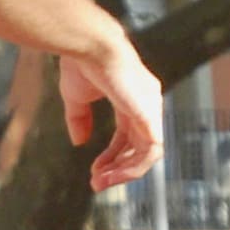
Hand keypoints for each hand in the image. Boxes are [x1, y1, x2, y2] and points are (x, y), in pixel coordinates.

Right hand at [58, 26, 163, 190]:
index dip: (112, 156)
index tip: (94, 171)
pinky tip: (113, 174)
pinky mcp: (150, 115)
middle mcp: (147, 104)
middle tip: (97, 183)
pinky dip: (133, 166)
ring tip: (102, 182)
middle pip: (139, 147)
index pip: (128, 136)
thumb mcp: (77, 98)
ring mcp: (152, 109)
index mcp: (132, 98)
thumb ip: (80, 120)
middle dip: (117, 168)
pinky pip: (152, 151)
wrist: (89, 46)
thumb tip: (79, 142)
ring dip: (124, 172)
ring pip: (147, 154)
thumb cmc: (83, 63)